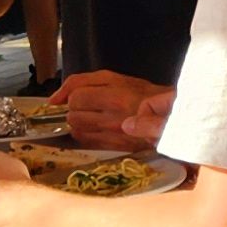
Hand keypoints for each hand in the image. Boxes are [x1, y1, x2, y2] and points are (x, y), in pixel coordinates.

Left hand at [55, 72, 171, 149]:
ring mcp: (115, 136)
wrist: (172, 116)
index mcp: (116, 95)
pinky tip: (97, 130)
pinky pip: (88, 143)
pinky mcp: (116, 148)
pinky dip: (86, 136)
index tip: (82, 97)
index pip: (76, 98)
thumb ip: (81, 81)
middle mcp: (114, 117)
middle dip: (75, 111)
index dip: (74, 98)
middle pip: (73, 116)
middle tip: (88, 108)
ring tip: (93, 118)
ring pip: (77, 131)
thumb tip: (53, 99)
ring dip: (80, 125)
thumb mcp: (114, 77)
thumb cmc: (143, 93)